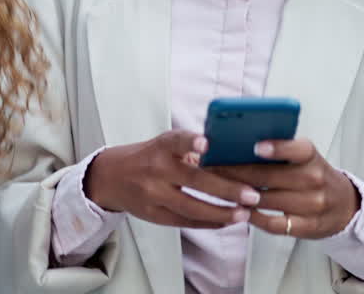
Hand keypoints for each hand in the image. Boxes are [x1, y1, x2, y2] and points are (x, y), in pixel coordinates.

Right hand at [84, 130, 260, 227]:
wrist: (111, 177)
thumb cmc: (149, 157)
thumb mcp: (165, 145)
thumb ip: (192, 149)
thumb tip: (233, 155)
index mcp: (162, 146)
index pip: (176, 140)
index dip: (191, 142)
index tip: (206, 143)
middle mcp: (157, 169)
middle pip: (194, 180)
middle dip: (226, 189)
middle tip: (252, 194)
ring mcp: (154, 194)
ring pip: (191, 208)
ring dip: (221, 213)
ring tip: (244, 214)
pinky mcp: (153, 214)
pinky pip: (185, 222)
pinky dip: (208, 223)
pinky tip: (226, 221)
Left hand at [210, 138, 358, 239]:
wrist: (344, 205)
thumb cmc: (314, 175)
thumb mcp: (304, 157)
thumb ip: (279, 150)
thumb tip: (239, 145)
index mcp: (311, 156)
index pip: (297, 149)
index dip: (278, 147)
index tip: (256, 146)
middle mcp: (314, 179)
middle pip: (270, 176)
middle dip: (237, 171)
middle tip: (212, 167)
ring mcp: (312, 205)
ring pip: (268, 200)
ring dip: (240, 195)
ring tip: (218, 188)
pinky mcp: (306, 227)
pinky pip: (274, 223)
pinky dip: (254, 217)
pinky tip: (239, 211)